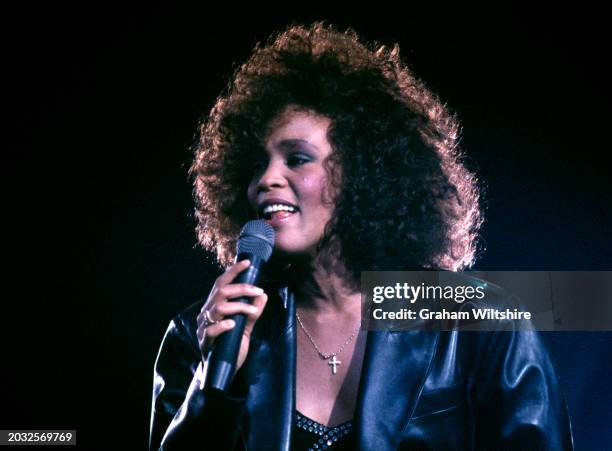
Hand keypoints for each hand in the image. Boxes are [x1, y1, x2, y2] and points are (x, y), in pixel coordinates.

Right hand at [196, 259, 268, 374]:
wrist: (221, 371)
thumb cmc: (231, 346)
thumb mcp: (246, 327)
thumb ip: (253, 312)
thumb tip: (263, 295)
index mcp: (215, 305)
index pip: (222, 283)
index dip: (233, 271)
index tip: (248, 262)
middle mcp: (207, 312)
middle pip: (221, 292)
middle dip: (242, 288)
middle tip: (258, 290)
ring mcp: (204, 326)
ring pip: (217, 308)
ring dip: (238, 306)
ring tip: (252, 310)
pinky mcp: (204, 341)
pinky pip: (211, 329)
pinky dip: (223, 325)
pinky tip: (233, 325)